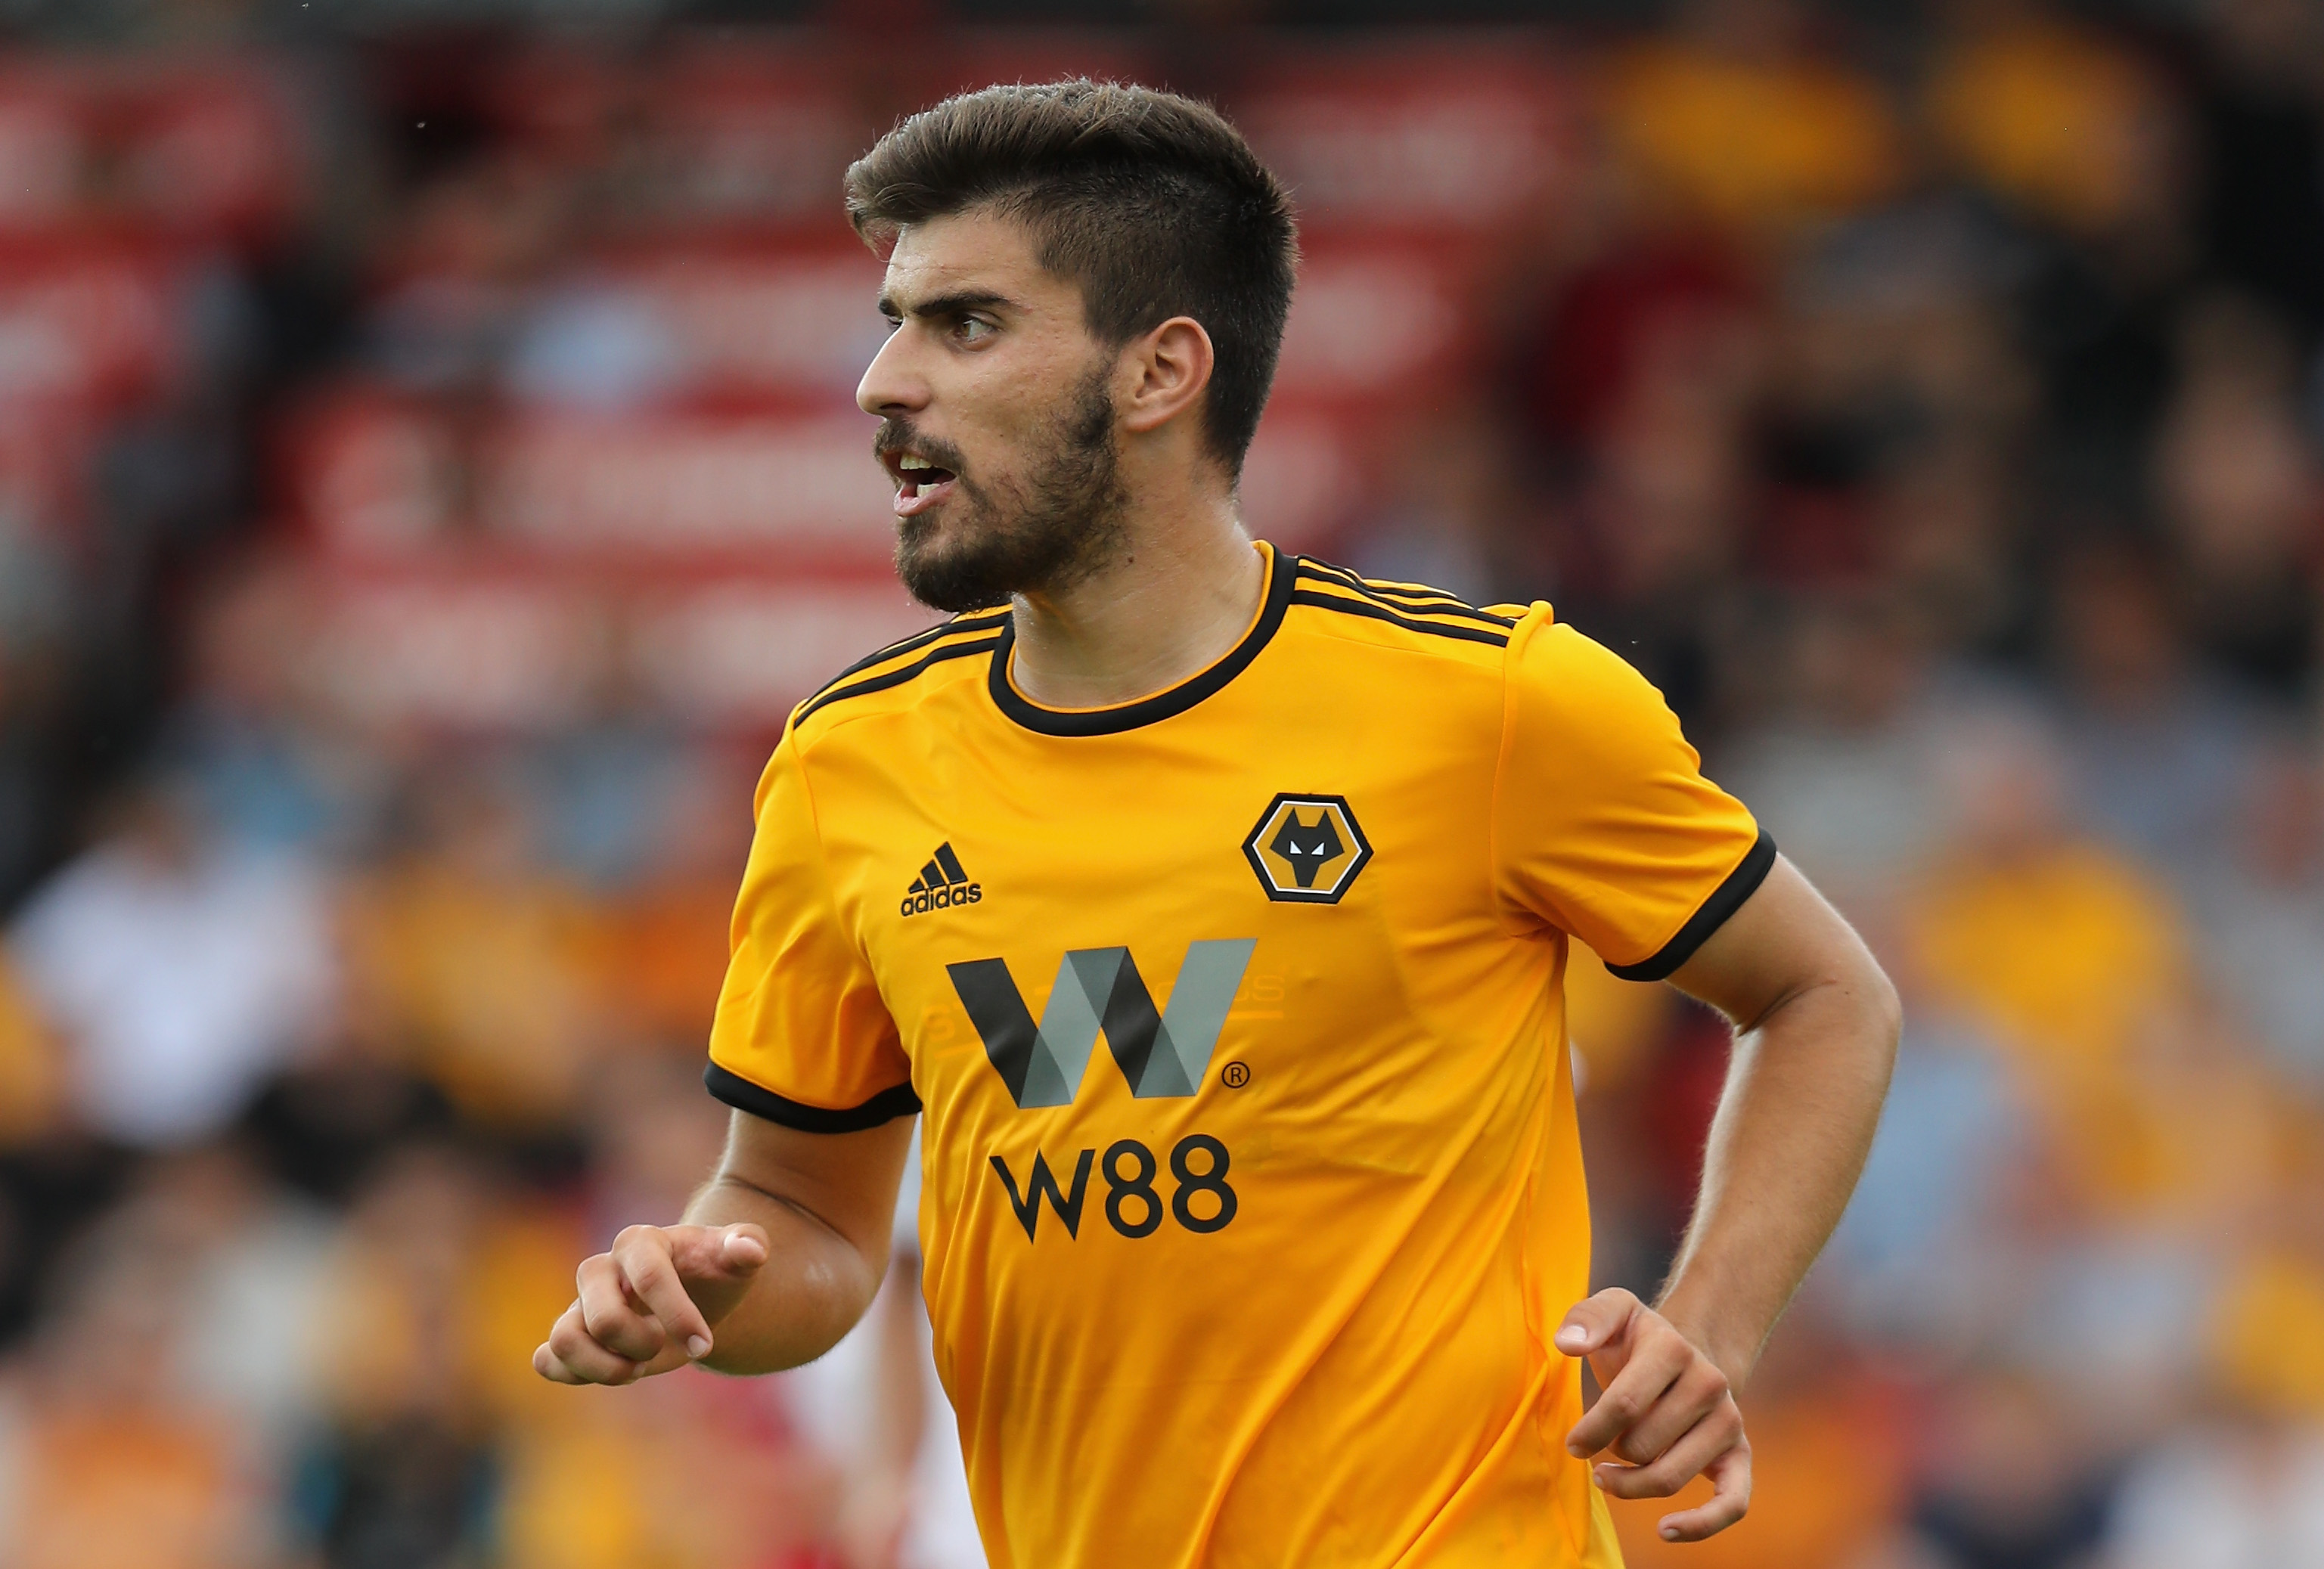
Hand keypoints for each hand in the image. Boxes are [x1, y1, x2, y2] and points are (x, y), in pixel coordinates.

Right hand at [533, 1222, 768, 1385]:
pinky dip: (574, 1374)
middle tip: (663, 1347)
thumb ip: (747, 1246)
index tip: (706, 1345)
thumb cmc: (716, 1272)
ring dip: (606, 1368)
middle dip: (641, 1346)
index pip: (649, 1277)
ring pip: (563, 1340)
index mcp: (640, 1241)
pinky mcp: (571, 1333)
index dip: (678, 1317)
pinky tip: (615, 1369)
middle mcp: (601, 1269)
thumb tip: (750, 1249)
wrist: (696, 1292)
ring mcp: (580, 1302)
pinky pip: (547, 1359)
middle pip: (603, 1319)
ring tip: (636, 1368)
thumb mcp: (738, 1257)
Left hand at [1555, 1288, 1749, 1541]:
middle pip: (1642, 1447)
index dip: (1591, 1431)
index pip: (1625, 1403)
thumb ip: (1587, 1319)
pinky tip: (1665, 1529)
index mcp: (1673, 1348)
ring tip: (1610, 1476)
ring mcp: (1729, 1421)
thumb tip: (1568, 1343)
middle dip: (1611, 1452)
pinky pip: (1733, 1502)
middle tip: (1600, 1446)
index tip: (1573, 1444)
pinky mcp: (1740, 1455)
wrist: (1688, 1351)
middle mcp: (1709, 1384)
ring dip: (1631, 1486)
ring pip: (1670, 1478)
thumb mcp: (1612, 1311)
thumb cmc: (1637, 1339)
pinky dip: (1701, 1524)